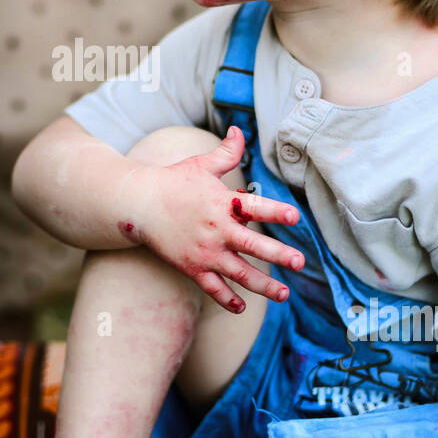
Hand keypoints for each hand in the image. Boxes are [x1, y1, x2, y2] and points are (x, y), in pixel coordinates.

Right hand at [120, 126, 305, 311]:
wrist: (138, 203)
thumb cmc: (173, 181)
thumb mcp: (201, 164)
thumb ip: (227, 152)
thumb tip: (239, 130)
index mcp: (222, 203)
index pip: (255, 206)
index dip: (276, 211)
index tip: (296, 217)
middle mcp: (217, 229)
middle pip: (252, 245)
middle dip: (278, 255)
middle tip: (299, 262)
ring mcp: (204, 252)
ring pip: (239, 273)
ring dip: (263, 285)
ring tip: (284, 294)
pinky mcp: (192, 267)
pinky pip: (213, 288)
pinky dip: (228, 300)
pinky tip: (242, 307)